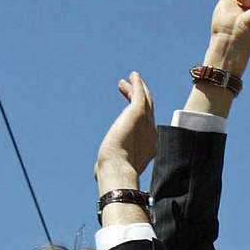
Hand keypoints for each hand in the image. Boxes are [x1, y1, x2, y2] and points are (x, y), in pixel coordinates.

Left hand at [95, 71, 156, 188]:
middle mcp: (151, 132)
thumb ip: (109, 166)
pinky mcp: (138, 113)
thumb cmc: (114, 173)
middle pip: (148, 109)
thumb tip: (97, 172)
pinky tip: (133, 76)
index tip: (129, 107)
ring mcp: (147, 122)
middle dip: (139, 97)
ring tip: (129, 79)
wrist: (118, 169)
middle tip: (128, 87)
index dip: (138, 113)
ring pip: (146, 99)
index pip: (146, 124)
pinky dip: (137, 84)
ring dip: (138, 88)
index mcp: (149, 146)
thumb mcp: (112, 168)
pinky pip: (140, 94)